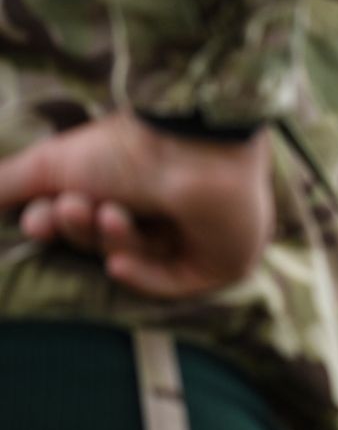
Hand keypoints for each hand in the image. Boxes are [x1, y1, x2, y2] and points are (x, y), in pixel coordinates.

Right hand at [0, 112, 275, 297]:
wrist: (195, 144)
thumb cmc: (128, 148)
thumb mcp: (52, 164)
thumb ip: (9, 184)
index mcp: (128, 184)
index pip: (83, 223)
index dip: (55, 226)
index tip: (38, 221)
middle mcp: (162, 207)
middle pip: (105, 242)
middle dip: (82, 230)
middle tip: (76, 206)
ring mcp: (196, 234)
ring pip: (136, 258)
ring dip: (114, 239)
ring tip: (113, 212)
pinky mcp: (224, 260)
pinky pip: (173, 285)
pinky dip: (143, 276)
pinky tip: (120, 264)